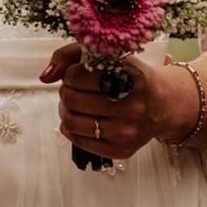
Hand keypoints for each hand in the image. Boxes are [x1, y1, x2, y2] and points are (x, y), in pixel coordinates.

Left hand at [40, 43, 194, 160]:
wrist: (162, 104)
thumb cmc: (128, 76)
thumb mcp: (106, 55)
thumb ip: (70, 55)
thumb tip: (45, 76)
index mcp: (129, 77)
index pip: (76, 75)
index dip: (70, 73)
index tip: (79, 74)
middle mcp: (132, 106)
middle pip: (71, 98)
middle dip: (66, 91)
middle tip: (75, 89)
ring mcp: (127, 132)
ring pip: (71, 121)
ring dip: (65, 109)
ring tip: (75, 104)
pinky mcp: (121, 151)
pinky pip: (78, 140)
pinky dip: (71, 128)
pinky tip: (82, 118)